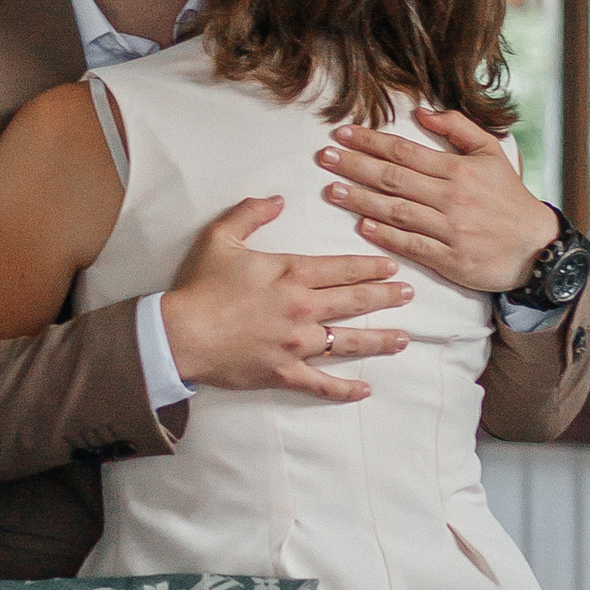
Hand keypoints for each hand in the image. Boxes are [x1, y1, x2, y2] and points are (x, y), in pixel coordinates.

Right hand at [161, 197, 410, 401]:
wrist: (180, 334)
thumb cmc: (199, 286)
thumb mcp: (220, 237)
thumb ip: (251, 212)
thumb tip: (277, 199)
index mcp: (292, 274)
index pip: (344, 268)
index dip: (372, 267)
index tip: (392, 267)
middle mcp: (303, 308)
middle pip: (356, 302)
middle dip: (387, 297)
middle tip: (409, 295)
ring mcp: (296, 343)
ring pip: (348, 342)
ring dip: (379, 340)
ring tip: (403, 338)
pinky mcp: (284, 372)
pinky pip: (322, 384)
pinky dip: (345, 389)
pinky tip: (365, 389)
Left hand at [317, 109, 556, 296]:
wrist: (537, 248)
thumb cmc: (510, 198)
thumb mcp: (492, 153)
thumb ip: (458, 128)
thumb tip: (422, 111)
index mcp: (458, 170)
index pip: (405, 152)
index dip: (370, 141)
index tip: (342, 134)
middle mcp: (451, 198)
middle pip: (393, 178)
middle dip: (355, 166)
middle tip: (325, 158)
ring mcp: (449, 230)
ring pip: (396, 211)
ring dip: (361, 199)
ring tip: (332, 190)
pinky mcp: (450, 259)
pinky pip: (411, 245)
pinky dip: (386, 235)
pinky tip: (362, 225)